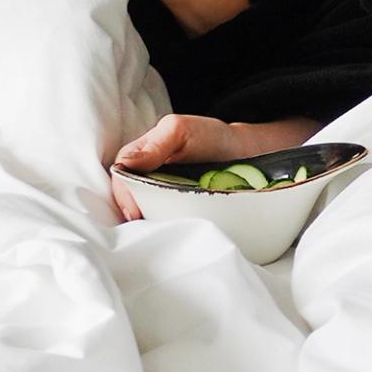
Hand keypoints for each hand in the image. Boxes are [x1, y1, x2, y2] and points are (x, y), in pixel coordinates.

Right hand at [108, 112, 317, 218]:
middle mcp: (148, 184)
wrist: (251, 154)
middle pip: (129, 206)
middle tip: (151, 230)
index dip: (125, 199)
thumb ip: (154, 144)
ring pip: (147, 221)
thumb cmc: (213, 138)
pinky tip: (178, 241)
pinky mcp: (185, 218)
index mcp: (140, 161)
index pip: (121, 183)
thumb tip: (124, 166)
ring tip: (163, 239)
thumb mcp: (180, 130)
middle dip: (136, 219)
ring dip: (153, 230)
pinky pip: (171, 230)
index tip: (136, 213)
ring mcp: (165, 203)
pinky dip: (172, 236)